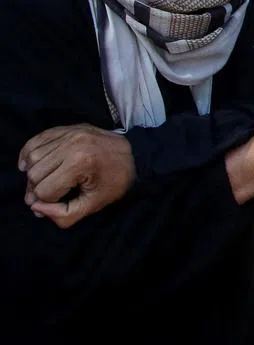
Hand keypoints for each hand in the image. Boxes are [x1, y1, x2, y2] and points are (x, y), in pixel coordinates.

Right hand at [18, 125, 135, 228]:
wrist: (134, 154)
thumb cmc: (115, 181)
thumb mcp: (95, 204)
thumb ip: (65, 215)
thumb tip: (36, 208)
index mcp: (80, 163)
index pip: (45, 190)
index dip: (47, 203)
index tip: (55, 205)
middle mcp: (71, 145)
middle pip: (34, 174)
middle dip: (37, 190)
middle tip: (47, 196)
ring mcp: (67, 134)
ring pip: (32, 158)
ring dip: (32, 174)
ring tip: (44, 182)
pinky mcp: (64, 129)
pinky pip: (34, 141)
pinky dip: (28, 155)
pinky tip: (30, 166)